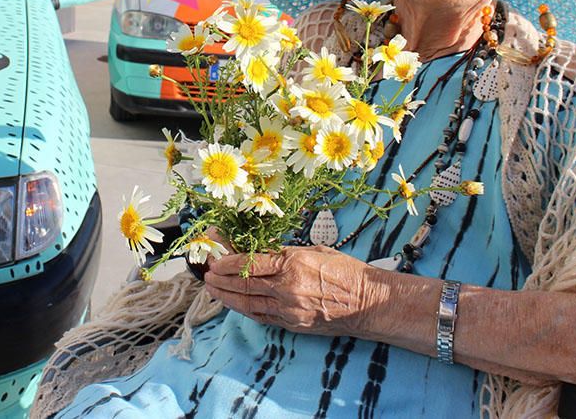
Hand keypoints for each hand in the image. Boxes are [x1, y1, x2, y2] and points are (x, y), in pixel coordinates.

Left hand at [204, 246, 388, 337]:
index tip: (216, 261)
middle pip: (244, 285)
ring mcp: (289, 310)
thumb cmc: (345, 271)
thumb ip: (284, 253)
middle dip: (221, 281)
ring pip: (249, 304)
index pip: (250, 263)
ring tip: (213, 292)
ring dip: (227, 298)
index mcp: (292, 264)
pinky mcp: (293, 325)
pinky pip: (263, 317)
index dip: (228, 263)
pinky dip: (246, 310)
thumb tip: (259, 252)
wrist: (368, 302)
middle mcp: (287, 288)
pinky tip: (235, 305)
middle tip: (207, 277)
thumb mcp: (314, 251)